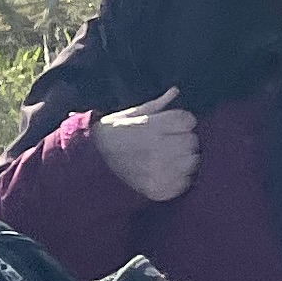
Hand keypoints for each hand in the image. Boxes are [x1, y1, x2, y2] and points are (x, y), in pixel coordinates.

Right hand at [94, 89, 197, 204]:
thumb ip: (156, 105)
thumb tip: (176, 91)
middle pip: (192, 141)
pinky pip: (185, 182)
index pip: (188, 120)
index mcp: (149, 127)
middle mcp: (156, 150)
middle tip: (167, 142)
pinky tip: (163, 173)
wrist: (89, 166)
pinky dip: (178, 178)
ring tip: (166, 158)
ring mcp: (159, 172)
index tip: (171, 125)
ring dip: (183, 160)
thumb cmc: (110, 136)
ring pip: (192, 162)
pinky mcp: (160, 190)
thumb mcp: (127, 115)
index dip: (181, 121)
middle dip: (182, 139)